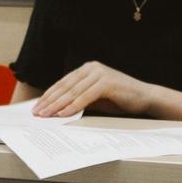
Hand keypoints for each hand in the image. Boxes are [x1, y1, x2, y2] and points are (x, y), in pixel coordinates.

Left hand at [32, 61, 153, 117]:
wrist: (144, 97)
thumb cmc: (120, 99)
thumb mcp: (96, 98)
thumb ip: (79, 99)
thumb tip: (58, 109)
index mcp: (88, 68)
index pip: (63, 82)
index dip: (49, 95)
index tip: (37, 107)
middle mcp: (92, 67)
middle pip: (65, 86)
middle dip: (49, 101)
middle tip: (37, 113)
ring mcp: (99, 73)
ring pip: (73, 91)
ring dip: (57, 105)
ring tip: (46, 115)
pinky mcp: (106, 82)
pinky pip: (85, 96)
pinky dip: (73, 106)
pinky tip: (62, 114)